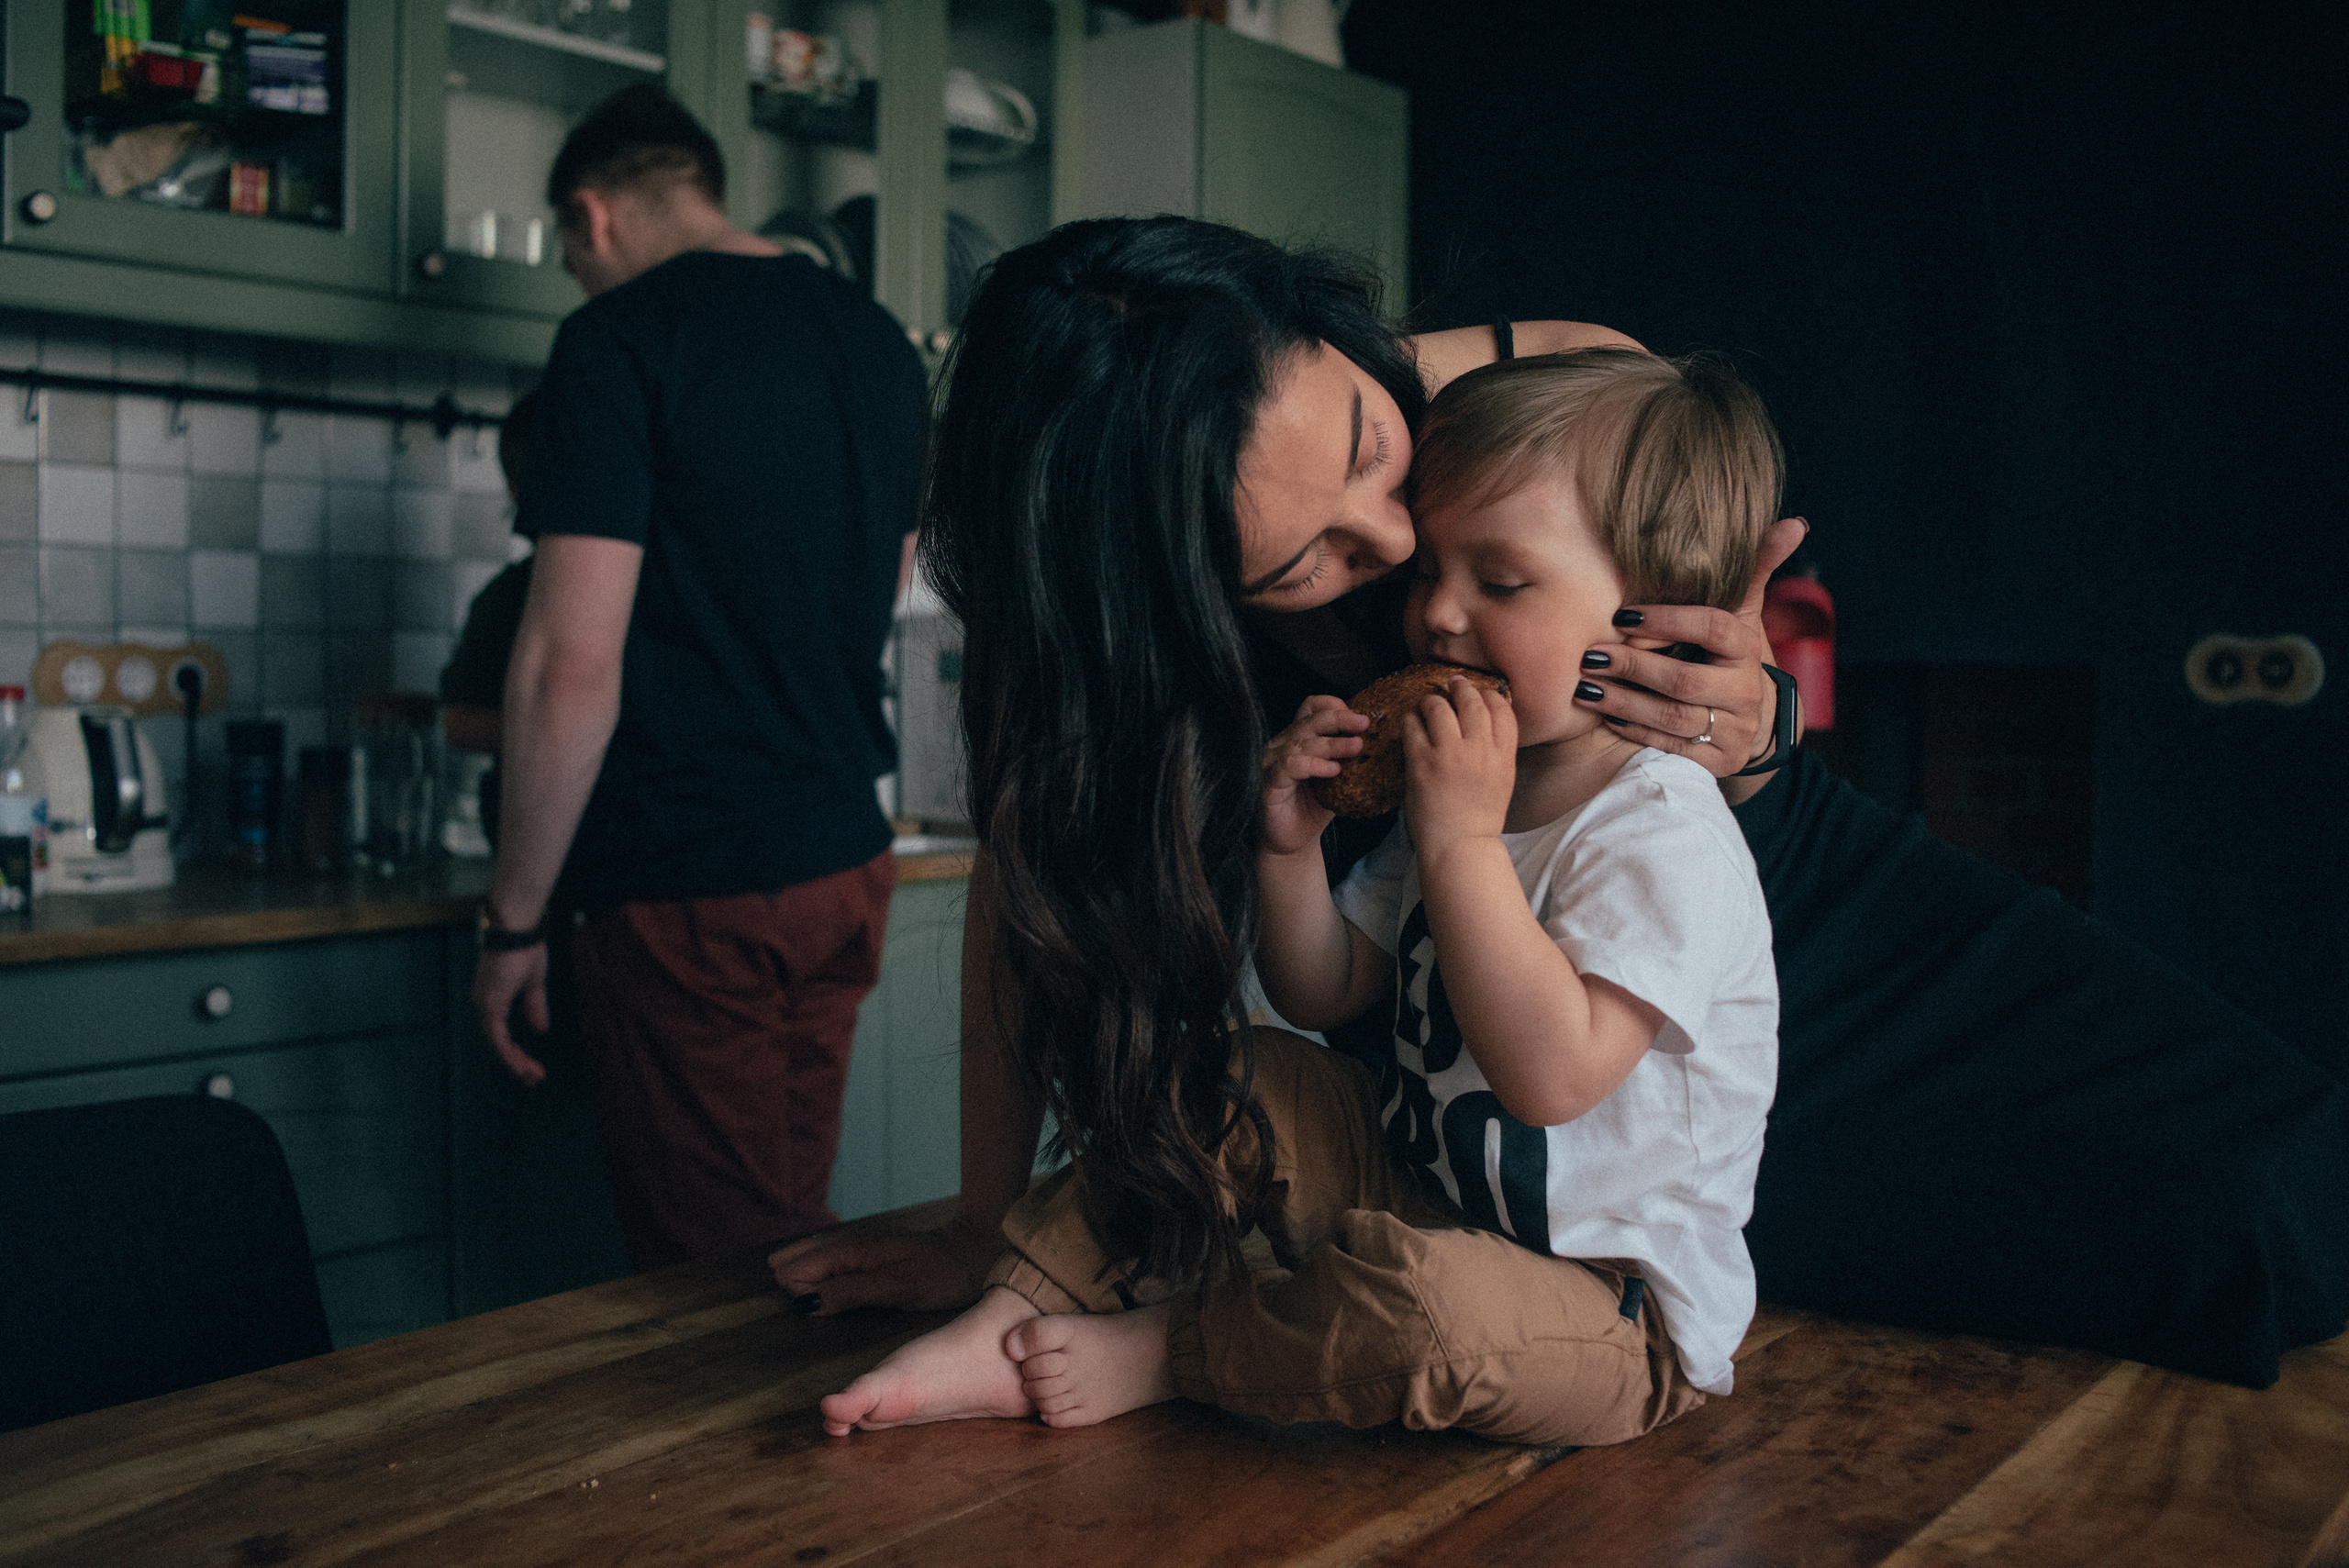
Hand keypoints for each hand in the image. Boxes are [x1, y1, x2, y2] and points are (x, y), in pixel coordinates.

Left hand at [472, 941, 549, 1084]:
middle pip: (497, 1043)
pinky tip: (521, 1066)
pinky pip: (498, 1038)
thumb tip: (541, 1029)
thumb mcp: (534, 984)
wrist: (519, 931)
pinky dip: (509, 1055)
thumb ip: (534, 1007)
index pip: (500, 1034)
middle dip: (515, 1063)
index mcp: (492, 998)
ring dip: (514, 1063)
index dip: (515, 1052)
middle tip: (533, 1078)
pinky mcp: (490, 1005)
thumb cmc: (526, 949)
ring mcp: (484, 1005)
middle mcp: (483, 1004)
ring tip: (532, 1076)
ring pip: (496, 1045)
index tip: (533, 1065)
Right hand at [768, 1215, 999, 1314]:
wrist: (973, 1252)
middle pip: (803, 1256)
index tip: (797, 1307)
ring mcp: (861, 1248)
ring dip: (799, 1267)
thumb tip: (809, 1302)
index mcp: (853, 1251)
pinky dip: (815, 1265)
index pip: (802, 1268)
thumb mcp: (898, 1287)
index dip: (796, 1289)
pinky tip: (812, 1277)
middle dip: (789, 1273)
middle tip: (784, 1291)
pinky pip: (830, 1258)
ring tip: (780, 1277)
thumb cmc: (941, 1273)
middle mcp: (852, 1245)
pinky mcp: (870, 1255)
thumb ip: (852, 1291)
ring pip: (815, 1254)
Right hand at [1261, 695, 1366, 857]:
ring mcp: (1272, 762)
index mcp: (1299, 738)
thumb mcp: (1339, 779)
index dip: (1333, 705)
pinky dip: (1313, 765)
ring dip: (1332, 743)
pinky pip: (1290, 766)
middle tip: (1364, 724)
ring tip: (1356, 747)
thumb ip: (1350, 759)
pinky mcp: (1269, 783)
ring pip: (1302, 742)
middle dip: (1339, 719)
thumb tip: (1383, 743)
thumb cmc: (1314, 808)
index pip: (1311, 707)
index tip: (1359, 716)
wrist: (1292, 842)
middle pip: (1310, 720)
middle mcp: (1282, 745)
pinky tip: (1333, 771)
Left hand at [1403, 677, 1516, 861]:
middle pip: (1471, 702)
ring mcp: (1449, 754)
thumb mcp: (1502, 782)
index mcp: (1503, 757)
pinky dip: (1410, 720)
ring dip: (1431, 701)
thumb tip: (1483, 727)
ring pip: (1439, 707)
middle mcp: (1479, 750)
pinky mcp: (1422, 762)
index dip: (1491, 696)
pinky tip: (1411, 723)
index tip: (1482, 693)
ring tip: (1428, 704)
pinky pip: (1412, 726)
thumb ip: (1496, 753)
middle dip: (1461, 688)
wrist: (1459, 846)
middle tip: (1453, 684)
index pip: (1503, 711)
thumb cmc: (1478, 819)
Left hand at [1572, 518, 1807, 775]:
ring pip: (1674, 717)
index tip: (1622, 614)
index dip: (1668, 620)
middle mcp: (1745, 690)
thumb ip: (1755, 567)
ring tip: (1586, 688)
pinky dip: (1636, 731)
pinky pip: (1672, 748)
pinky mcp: (1719, 760)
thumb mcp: (1741, 613)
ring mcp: (1735, 729)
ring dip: (1624, 702)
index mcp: (1747, 647)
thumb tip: (1795, 523)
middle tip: (1590, 656)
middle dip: (1633, 667)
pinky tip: (1607, 716)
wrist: (1755, 719)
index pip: (1712, 627)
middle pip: (1684, 679)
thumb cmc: (1730, 655)